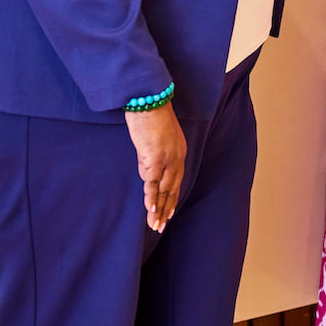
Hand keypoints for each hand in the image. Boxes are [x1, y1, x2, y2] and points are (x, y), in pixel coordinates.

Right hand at [124, 103, 186, 231]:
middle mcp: (177, 157)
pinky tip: (150, 210)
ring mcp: (167, 158)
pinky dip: (151, 197)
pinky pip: (153, 182)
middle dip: (166, 209)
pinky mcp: (154, 157)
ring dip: (158, 209)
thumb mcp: (155, 138)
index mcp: (179, 152)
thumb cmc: (150, 115)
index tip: (168, 212)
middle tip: (160, 226)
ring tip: (154, 225)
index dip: (172, 198)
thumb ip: (152, 156)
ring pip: (163, 189)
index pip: (176, 181)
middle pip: (172, 189)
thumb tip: (147, 173)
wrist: (148, 99)